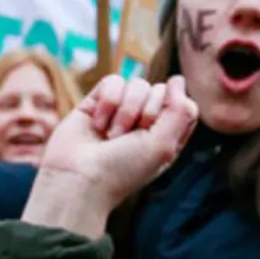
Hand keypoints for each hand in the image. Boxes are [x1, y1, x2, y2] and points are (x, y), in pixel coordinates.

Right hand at [23, 75, 198, 236]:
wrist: (77, 179)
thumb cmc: (121, 170)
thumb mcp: (163, 146)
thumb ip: (180, 112)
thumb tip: (178, 79)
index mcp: (165, 138)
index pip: (183, 105)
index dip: (173, 109)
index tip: (155, 130)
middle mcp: (144, 124)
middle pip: (160, 90)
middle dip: (146, 111)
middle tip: (129, 137)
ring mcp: (120, 111)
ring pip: (137, 84)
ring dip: (125, 110)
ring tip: (110, 135)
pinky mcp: (97, 102)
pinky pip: (113, 81)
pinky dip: (107, 102)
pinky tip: (97, 123)